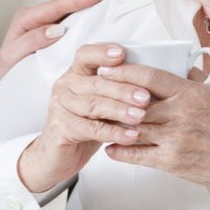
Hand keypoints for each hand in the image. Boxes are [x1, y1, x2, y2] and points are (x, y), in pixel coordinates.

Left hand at [0, 0, 116, 84]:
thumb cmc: (8, 69)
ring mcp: (47, 18)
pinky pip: (73, 9)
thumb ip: (31, 41)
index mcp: (28, 18)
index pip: (57, 6)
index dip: (79, 0)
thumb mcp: (13, 57)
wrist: (4, 78)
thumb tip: (56, 29)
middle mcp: (38, 14)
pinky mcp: (54, 24)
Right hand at [16, 43, 149, 193]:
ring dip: (120, 110)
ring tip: (140, 116)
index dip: (102, 53)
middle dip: (123, 89)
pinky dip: (113, 132)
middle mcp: (65, 87)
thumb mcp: (102, 104)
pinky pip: (91, 129)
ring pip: (94, 105)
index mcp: (75, 74)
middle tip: (145, 97)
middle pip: (96, 82)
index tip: (122, 53)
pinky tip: (130, 135)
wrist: (58, 156)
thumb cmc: (85, 126)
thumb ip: (117, 91)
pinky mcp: (60, 128)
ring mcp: (59, 107)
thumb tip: (151, 84)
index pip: (85, 55)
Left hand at [98, 63, 209, 198]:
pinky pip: (137, 155)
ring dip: (111, 124)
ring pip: (132, 128)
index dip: (124, 72)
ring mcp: (175, 138)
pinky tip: (109, 147)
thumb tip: (179, 60)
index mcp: (190, 92)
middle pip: (134, 102)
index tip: (105, 69)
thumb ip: (195, 77)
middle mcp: (180, 114)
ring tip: (96, 119)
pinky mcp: (172, 161)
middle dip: (110, 97)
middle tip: (92, 92)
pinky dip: (120, 151)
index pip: (149, 76)